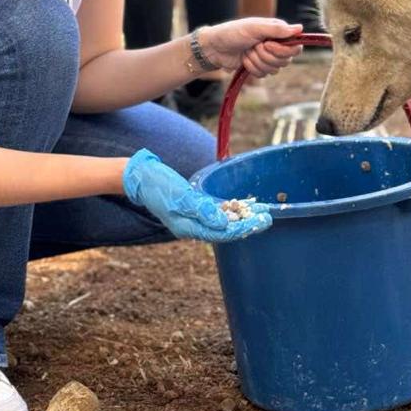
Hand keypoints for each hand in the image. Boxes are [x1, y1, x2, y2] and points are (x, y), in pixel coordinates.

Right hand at [123, 150, 270, 242]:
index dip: (243, 229)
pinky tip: (246, 205)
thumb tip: (223, 224)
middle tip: (268, 218)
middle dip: (247, 224)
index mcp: (188, 228)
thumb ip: (201, 210)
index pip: (221, 234)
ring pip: (223, 221)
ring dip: (243, 217)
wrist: (141, 176)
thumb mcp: (180, 197)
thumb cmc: (158, 185)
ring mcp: (194, 217)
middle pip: (225, 229)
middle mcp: (193, 226)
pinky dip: (232, 209)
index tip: (261, 223)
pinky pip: (217, 211)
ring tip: (262, 212)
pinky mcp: (195, 207)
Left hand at [197, 19, 302, 79]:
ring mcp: (267, 57)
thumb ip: (277, 29)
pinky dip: (252, 68)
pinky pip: (264, 75)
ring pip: (274, 69)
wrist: (215, 48)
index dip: (283, 50)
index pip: (295, 47)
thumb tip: (300, 29)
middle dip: (266, 56)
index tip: (267, 45)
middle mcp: (275, 44)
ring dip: (257, 61)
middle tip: (253, 46)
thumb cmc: (233, 33)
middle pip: (285, 61)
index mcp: (277, 32)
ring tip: (247, 51)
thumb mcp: (254, 28)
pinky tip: (244, 60)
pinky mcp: (259, 67)